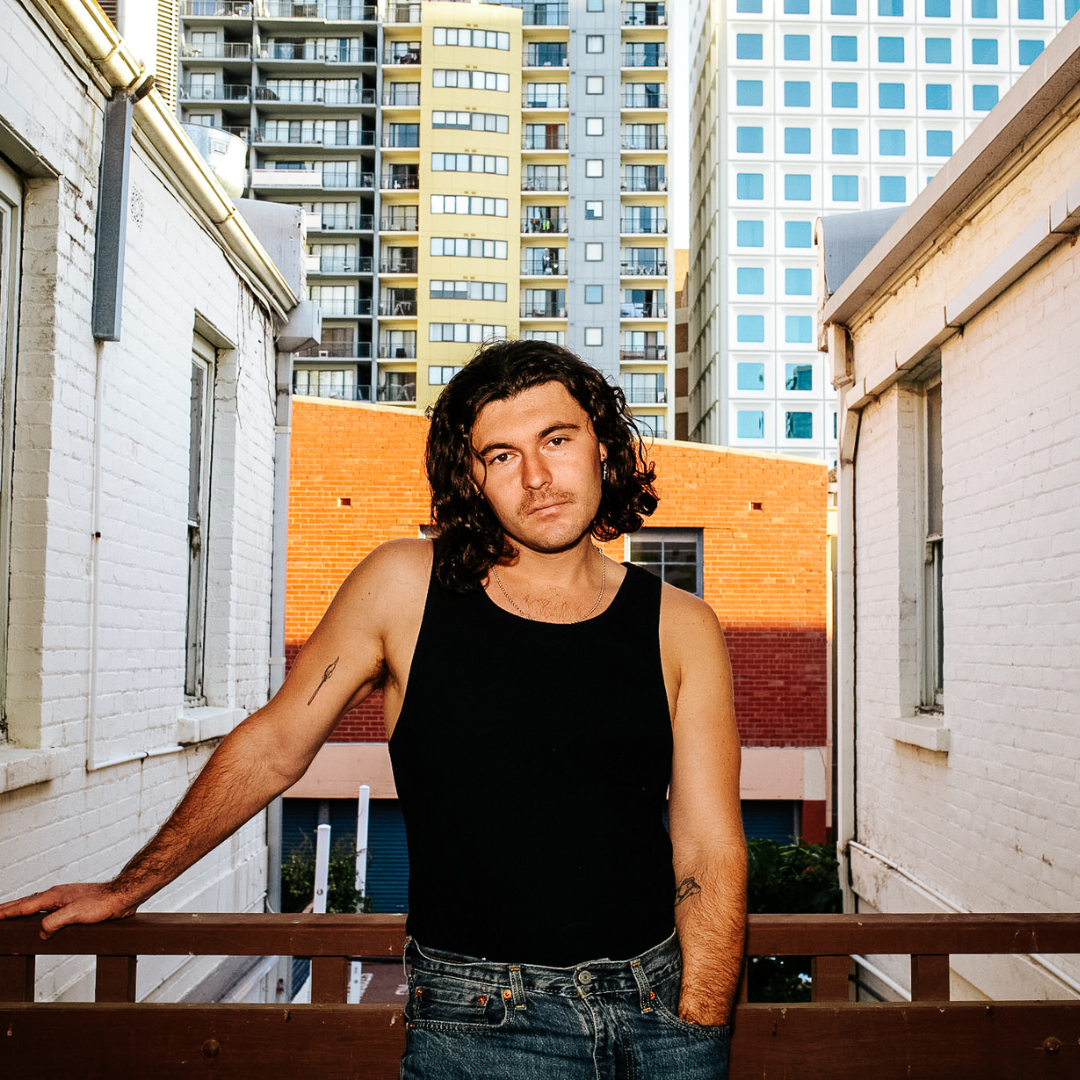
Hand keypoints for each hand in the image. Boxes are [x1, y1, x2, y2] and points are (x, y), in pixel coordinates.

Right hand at [0, 882, 139, 938]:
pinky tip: (40, 917)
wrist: (120, 897)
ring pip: (37, 904)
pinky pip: (49, 909)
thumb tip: (42, 931)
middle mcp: (57, 895)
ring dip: (22, 908)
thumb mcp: (73, 915)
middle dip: (10, 908)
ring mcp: (65, 899)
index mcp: (53, 896)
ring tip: (12, 913)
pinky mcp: (73, 905)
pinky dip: (37, 912)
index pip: (24, 906)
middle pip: (27, 902)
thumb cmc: (101, 903)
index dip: (8, 911)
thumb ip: (54, 922)